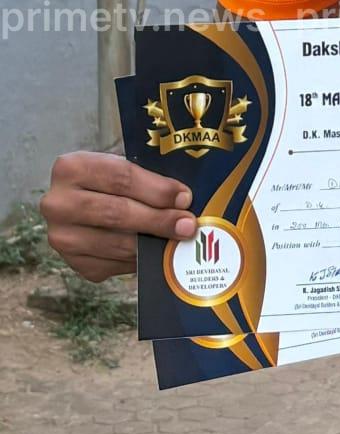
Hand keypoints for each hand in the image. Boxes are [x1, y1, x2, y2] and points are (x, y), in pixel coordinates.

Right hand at [40, 152, 196, 283]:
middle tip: (188, 225)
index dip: (156, 190)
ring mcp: (62, 236)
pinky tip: (155, 253)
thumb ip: (148, 182)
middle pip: (116, 213)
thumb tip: (185, 203)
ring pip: (116, 244)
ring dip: (152, 245)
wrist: (78, 202)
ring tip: (178, 240)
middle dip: (158, 220)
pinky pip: (112, 265)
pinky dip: (138, 260)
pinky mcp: (72, 263)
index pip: (120, 178)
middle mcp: (58, 203)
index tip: (184, 198)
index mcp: (71, 168)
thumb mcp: (121, 169)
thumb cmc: (108, 183)